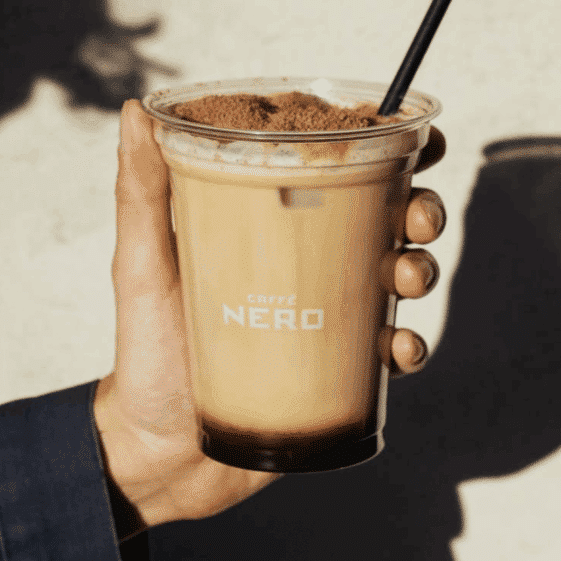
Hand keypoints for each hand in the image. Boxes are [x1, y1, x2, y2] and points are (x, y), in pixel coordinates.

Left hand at [93, 100, 446, 538]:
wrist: (159, 450)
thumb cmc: (146, 351)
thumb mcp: (141, 266)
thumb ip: (141, 192)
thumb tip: (138, 109)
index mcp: (271, 227)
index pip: (335, 173)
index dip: (384, 148)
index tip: (412, 134)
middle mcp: (310, 266)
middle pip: (386, 220)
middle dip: (420, 207)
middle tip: (417, 216)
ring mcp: (330, 318)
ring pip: (401, 277)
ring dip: (423, 267)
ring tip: (407, 279)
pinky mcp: (342, 372)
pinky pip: (392, 351)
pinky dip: (410, 345)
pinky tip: (398, 349)